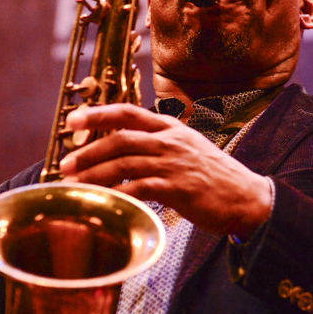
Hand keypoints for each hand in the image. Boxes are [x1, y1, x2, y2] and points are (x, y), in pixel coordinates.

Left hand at [59, 104, 272, 237]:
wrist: (248, 198)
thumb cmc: (215, 178)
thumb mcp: (188, 149)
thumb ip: (160, 144)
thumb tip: (126, 149)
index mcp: (171, 128)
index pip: (128, 112)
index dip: (97, 113)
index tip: (72, 119)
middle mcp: (170, 141)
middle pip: (120, 138)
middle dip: (87, 151)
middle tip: (64, 164)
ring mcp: (174, 164)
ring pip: (124, 163)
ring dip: (94, 174)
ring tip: (74, 185)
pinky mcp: (178, 189)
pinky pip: (140, 188)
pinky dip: (118, 195)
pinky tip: (103, 201)